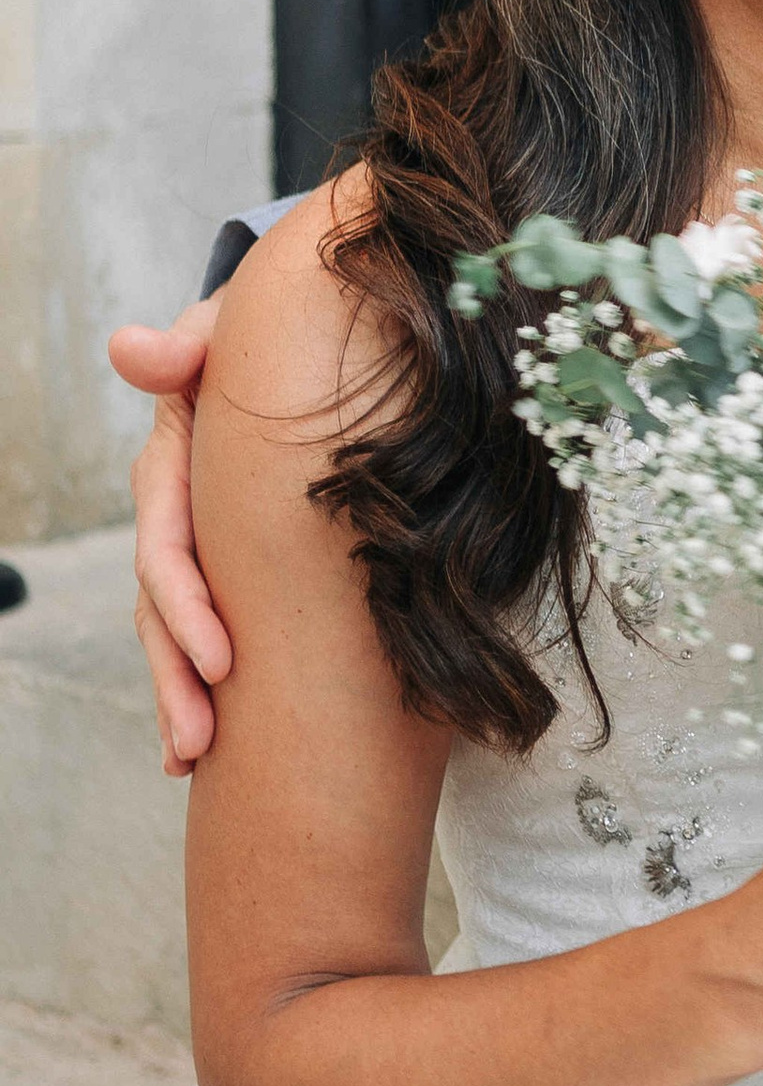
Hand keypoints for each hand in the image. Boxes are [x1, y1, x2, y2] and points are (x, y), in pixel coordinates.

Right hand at [110, 297, 227, 772]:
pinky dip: (207, 684)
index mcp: (176, 464)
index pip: (168, 544)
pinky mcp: (234, 565)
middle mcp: (180, 513)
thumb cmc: (274, 330)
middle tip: (199, 742)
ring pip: (175, 630)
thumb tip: (131, 350)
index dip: (188, 604)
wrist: (310, 337)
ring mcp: (202, 543)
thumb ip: (190, 341)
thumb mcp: (231, 327)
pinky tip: (210, 749)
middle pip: (162, 606)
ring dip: (181, 696)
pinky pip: (211, 629)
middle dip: (176, 677)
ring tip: (192, 759)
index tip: (222, 660)